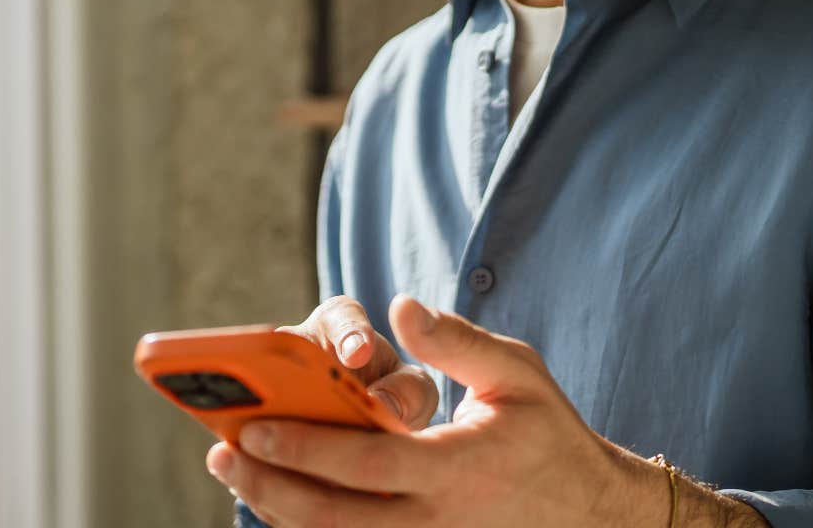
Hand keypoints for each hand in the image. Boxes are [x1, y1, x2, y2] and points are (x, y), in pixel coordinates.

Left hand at [208, 294, 677, 527]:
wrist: (589, 514)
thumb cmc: (548, 434)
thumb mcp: (516, 373)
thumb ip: (456, 341)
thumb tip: (400, 305)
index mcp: (454, 469)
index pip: (366, 464)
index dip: (306, 449)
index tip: (255, 428)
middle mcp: (434, 520)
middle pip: (333, 517)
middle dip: (269, 487)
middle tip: (222, 454)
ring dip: (279, 511)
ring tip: (237, 474)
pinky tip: (279, 502)